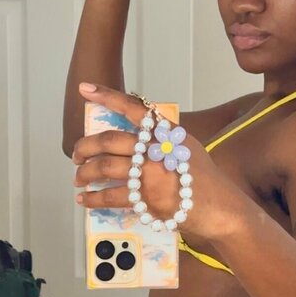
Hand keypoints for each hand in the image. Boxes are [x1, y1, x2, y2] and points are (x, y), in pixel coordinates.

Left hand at [73, 84, 233, 239]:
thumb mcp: (187, 147)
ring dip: (85, 173)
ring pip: (104, 168)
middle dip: (84, 147)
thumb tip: (134, 139)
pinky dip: (93, 198)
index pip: (132, 108)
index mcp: (165, 132)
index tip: (85, 89)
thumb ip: (163, 139)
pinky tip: (85, 200)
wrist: (219, 208)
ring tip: (79, 178)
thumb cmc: (204, 180)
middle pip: (108, 141)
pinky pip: (110, 196)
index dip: (106, 96)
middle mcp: (155, 148)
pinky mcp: (145, 198)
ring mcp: (149, 173)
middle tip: (77, 155)